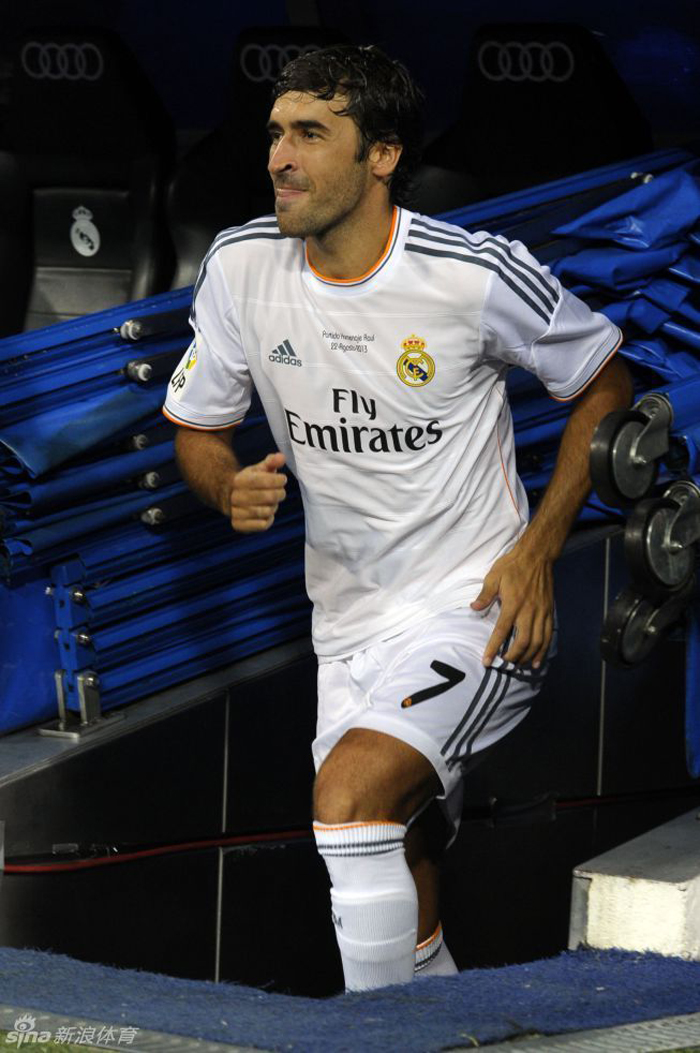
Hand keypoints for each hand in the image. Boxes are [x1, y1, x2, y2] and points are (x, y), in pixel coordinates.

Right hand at [226, 452, 286, 532]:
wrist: (229, 497)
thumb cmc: (251, 481)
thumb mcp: (259, 469)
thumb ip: (271, 462)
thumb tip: (282, 457)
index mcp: (238, 481)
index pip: (261, 481)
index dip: (277, 480)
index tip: (283, 479)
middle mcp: (234, 497)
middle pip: (267, 497)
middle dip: (279, 494)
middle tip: (281, 492)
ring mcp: (234, 512)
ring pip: (266, 512)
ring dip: (274, 507)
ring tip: (272, 502)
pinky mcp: (238, 525)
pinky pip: (262, 525)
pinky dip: (269, 519)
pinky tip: (266, 514)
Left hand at [471, 543, 553, 667]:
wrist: (537, 557)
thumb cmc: (512, 566)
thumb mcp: (494, 576)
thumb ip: (485, 594)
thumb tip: (474, 608)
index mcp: (513, 603)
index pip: (502, 631)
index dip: (494, 648)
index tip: (487, 661)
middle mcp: (529, 611)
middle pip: (523, 641)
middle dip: (513, 657)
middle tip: (503, 664)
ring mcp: (541, 613)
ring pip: (537, 642)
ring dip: (528, 657)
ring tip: (519, 666)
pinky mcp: (549, 612)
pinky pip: (548, 635)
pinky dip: (543, 650)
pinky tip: (537, 661)